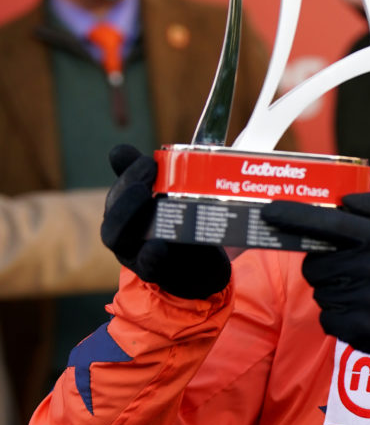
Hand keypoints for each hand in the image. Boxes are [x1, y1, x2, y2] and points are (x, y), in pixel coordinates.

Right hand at [101, 144, 230, 299]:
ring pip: (119, 239)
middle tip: (145, 182)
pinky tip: (159, 246)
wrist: (203, 269)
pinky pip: (148, 266)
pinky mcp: (158, 274)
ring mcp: (136, 256)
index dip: (129, 174)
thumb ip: (148, 175)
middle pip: (112, 216)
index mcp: (125, 212)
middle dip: (126, 195)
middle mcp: (124, 235)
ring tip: (147, 199)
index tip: (151, 161)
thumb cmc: (180, 228)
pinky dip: (151, 256)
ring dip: (129, 218)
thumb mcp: (167, 198)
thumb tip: (117, 150)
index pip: (119, 191)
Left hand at [262, 192, 369, 358]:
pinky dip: (336, 315)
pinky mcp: (357, 327)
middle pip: (314, 264)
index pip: (331, 224)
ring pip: (318, 291)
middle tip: (349, 271)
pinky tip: (358, 312)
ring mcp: (366, 300)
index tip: (269, 211)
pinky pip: (325, 316)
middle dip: (324, 267)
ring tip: (359, 292)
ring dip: (331, 291)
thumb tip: (344, 202)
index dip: (297, 216)